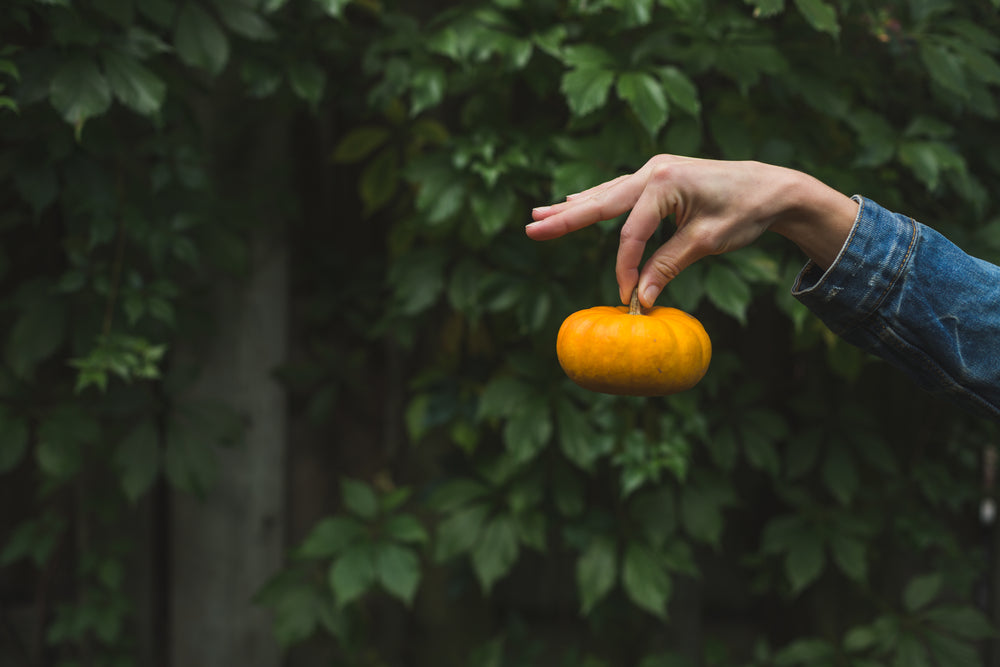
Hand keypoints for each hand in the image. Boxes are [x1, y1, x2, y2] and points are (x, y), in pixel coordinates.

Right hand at [526, 155, 856, 307]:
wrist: (772, 186)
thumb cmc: (744, 212)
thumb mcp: (706, 243)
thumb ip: (668, 266)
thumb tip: (640, 298)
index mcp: (664, 183)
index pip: (630, 233)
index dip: (624, 267)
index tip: (627, 296)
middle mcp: (653, 171)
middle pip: (601, 202)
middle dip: (565, 219)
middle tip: (530, 228)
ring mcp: (653, 170)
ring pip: (605, 194)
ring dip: (572, 208)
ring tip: (539, 215)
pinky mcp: (658, 176)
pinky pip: (618, 192)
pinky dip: (595, 201)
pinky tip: (573, 203)